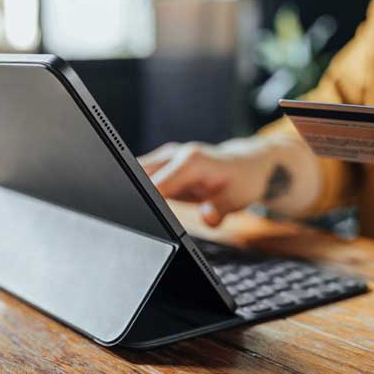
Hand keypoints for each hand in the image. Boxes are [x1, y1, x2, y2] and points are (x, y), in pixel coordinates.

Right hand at [139, 136, 320, 226]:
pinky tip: (135, 205)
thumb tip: (207, 218)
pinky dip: (135, 189)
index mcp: (191, 161)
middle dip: (129, 194)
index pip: (157, 183)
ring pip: (135, 172)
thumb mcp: (237, 198)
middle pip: (137, 173)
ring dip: (129, 190)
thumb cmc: (242, 181)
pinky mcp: (163, 165)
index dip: (145, 201)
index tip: (137, 215)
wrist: (246, 165)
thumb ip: (220, 209)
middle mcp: (175, 155)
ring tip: (129, 213)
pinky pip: (141, 176)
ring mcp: (166, 158)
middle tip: (127, 217)